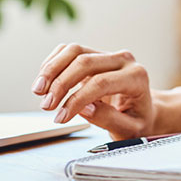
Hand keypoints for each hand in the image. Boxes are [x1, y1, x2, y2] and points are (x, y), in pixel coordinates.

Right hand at [31, 43, 156, 139]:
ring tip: (38, 91)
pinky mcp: (93, 53)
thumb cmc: (136, 120)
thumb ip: (108, 119)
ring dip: (51, 70)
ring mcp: (107, 54)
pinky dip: (52, 63)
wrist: (141, 109)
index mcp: (136, 77)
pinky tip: (44, 82)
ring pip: (74, 50)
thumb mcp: (129, 129)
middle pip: (85, 62)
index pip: (102, 82)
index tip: (60, 117)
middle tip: (46, 106)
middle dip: (60, 84)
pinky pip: (68, 50)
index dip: (76, 99)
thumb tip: (84, 108)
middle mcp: (123, 60)